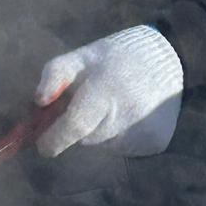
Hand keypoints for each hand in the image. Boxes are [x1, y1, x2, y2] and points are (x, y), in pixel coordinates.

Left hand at [34, 26, 183, 157]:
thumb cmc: (113, 58)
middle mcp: (126, 114)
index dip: (55, 139)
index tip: (42, 146)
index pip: (75, 124)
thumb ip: (54, 75)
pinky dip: (118, 136)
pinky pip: (123, 148)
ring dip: (99, 131)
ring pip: (104, 144)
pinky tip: (128, 115)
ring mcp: (142, 131)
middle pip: (86, 137)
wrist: (167, 59)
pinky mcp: (154, 143)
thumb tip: (39, 101)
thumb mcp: (80, 58)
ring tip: (111, 105)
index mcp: (104, 89)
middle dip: (76, 129)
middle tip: (85, 107)